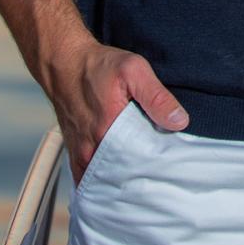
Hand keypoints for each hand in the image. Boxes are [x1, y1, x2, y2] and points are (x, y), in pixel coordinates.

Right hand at [46, 35, 189, 183]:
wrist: (64, 64)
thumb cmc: (97, 66)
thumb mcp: (133, 70)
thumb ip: (156, 96)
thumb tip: (179, 121)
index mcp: (107, 131)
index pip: (139, 164)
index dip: (157, 166)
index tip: (171, 165)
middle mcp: (90, 149)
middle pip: (123, 176)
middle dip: (143, 176)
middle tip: (161, 173)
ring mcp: (80, 154)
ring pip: (107, 180)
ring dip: (124, 179)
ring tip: (144, 176)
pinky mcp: (75, 154)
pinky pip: (90, 178)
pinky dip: (106, 180)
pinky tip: (121, 177)